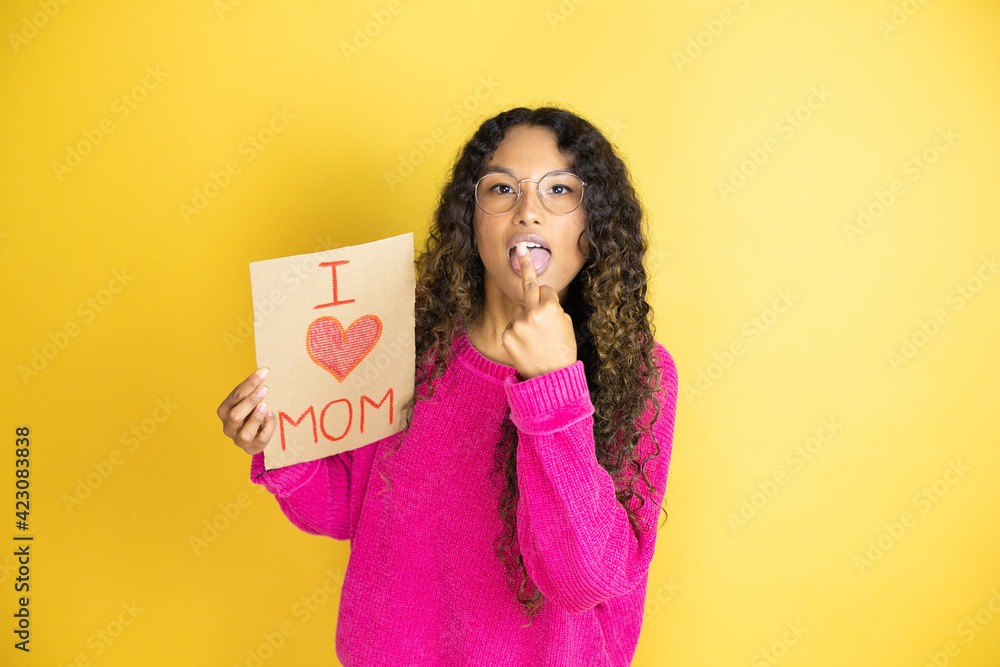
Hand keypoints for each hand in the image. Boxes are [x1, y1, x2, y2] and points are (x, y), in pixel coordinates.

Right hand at [217, 367, 275, 454]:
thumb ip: (251, 390)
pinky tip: (272, 417)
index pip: (234, 396)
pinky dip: (268, 428)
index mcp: (224, 412)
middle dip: (250, 401)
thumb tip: (264, 371)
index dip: (249, 383)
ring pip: (245, 433)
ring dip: (256, 418)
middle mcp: (228, 427)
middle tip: (265, 389)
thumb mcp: (247, 400)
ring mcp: (239, 440)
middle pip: (235, 415)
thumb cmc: (250, 412)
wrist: (255, 434)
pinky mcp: (251, 448)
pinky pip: (261, 440)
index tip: (264, 372)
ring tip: (266, 405)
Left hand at [501, 243, 576, 379]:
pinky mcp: (506, 335)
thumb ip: (552, 307)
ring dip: (524, 317)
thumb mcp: (566, 323)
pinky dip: (517, 332)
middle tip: (519, 248)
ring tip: (534, 337)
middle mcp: (532, 312)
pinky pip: (511, 325)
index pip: (545, 289)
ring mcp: (517, 323)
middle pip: (528, 284)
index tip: (547, 298)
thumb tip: (540, 298)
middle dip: (526, 264)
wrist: (551, 378)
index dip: (548, 298)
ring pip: (518, 309)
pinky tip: (526, 345)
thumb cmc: (563, 350)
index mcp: (550, 307)